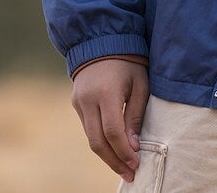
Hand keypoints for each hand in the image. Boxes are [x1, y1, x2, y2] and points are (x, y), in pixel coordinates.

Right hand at [71, 57, 148, 178]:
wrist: (102, 41)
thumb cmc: (129, 63)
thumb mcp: (140, 85)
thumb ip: (135, 115)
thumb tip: (133, 147)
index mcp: (106, 93)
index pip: (112, 131)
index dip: (124, 151)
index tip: (136, 163)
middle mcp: (88, 100)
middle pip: (97, 141)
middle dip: (114, 161)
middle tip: (130, 174)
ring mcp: (79, 102)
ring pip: (90, 138)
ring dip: (106, 155)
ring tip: (124, 167)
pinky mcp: (76, 103)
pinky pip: (87, 128)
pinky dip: (101, 141)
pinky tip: (113, 150)